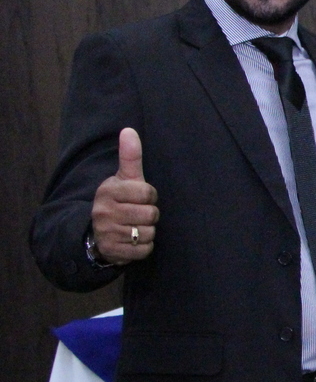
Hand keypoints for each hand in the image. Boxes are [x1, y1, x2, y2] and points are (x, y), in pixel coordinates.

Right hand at [90, 128, 158, 263]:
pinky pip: (143, 250)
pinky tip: (132, 241)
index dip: (150, 197)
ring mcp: (106, 232)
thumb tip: (129, 130)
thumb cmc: (119, 200)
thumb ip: (130, 156)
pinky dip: (143, 247)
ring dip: (146, 232)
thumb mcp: (124, 178)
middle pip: (150, 214)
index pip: (148, 193)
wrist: (98, 232)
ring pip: (148, 233)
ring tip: (133, 227)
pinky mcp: (112, 251)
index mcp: (108, 191)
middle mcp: (103, 211)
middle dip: (149, 216)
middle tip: (137, 214)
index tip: (140, 198)